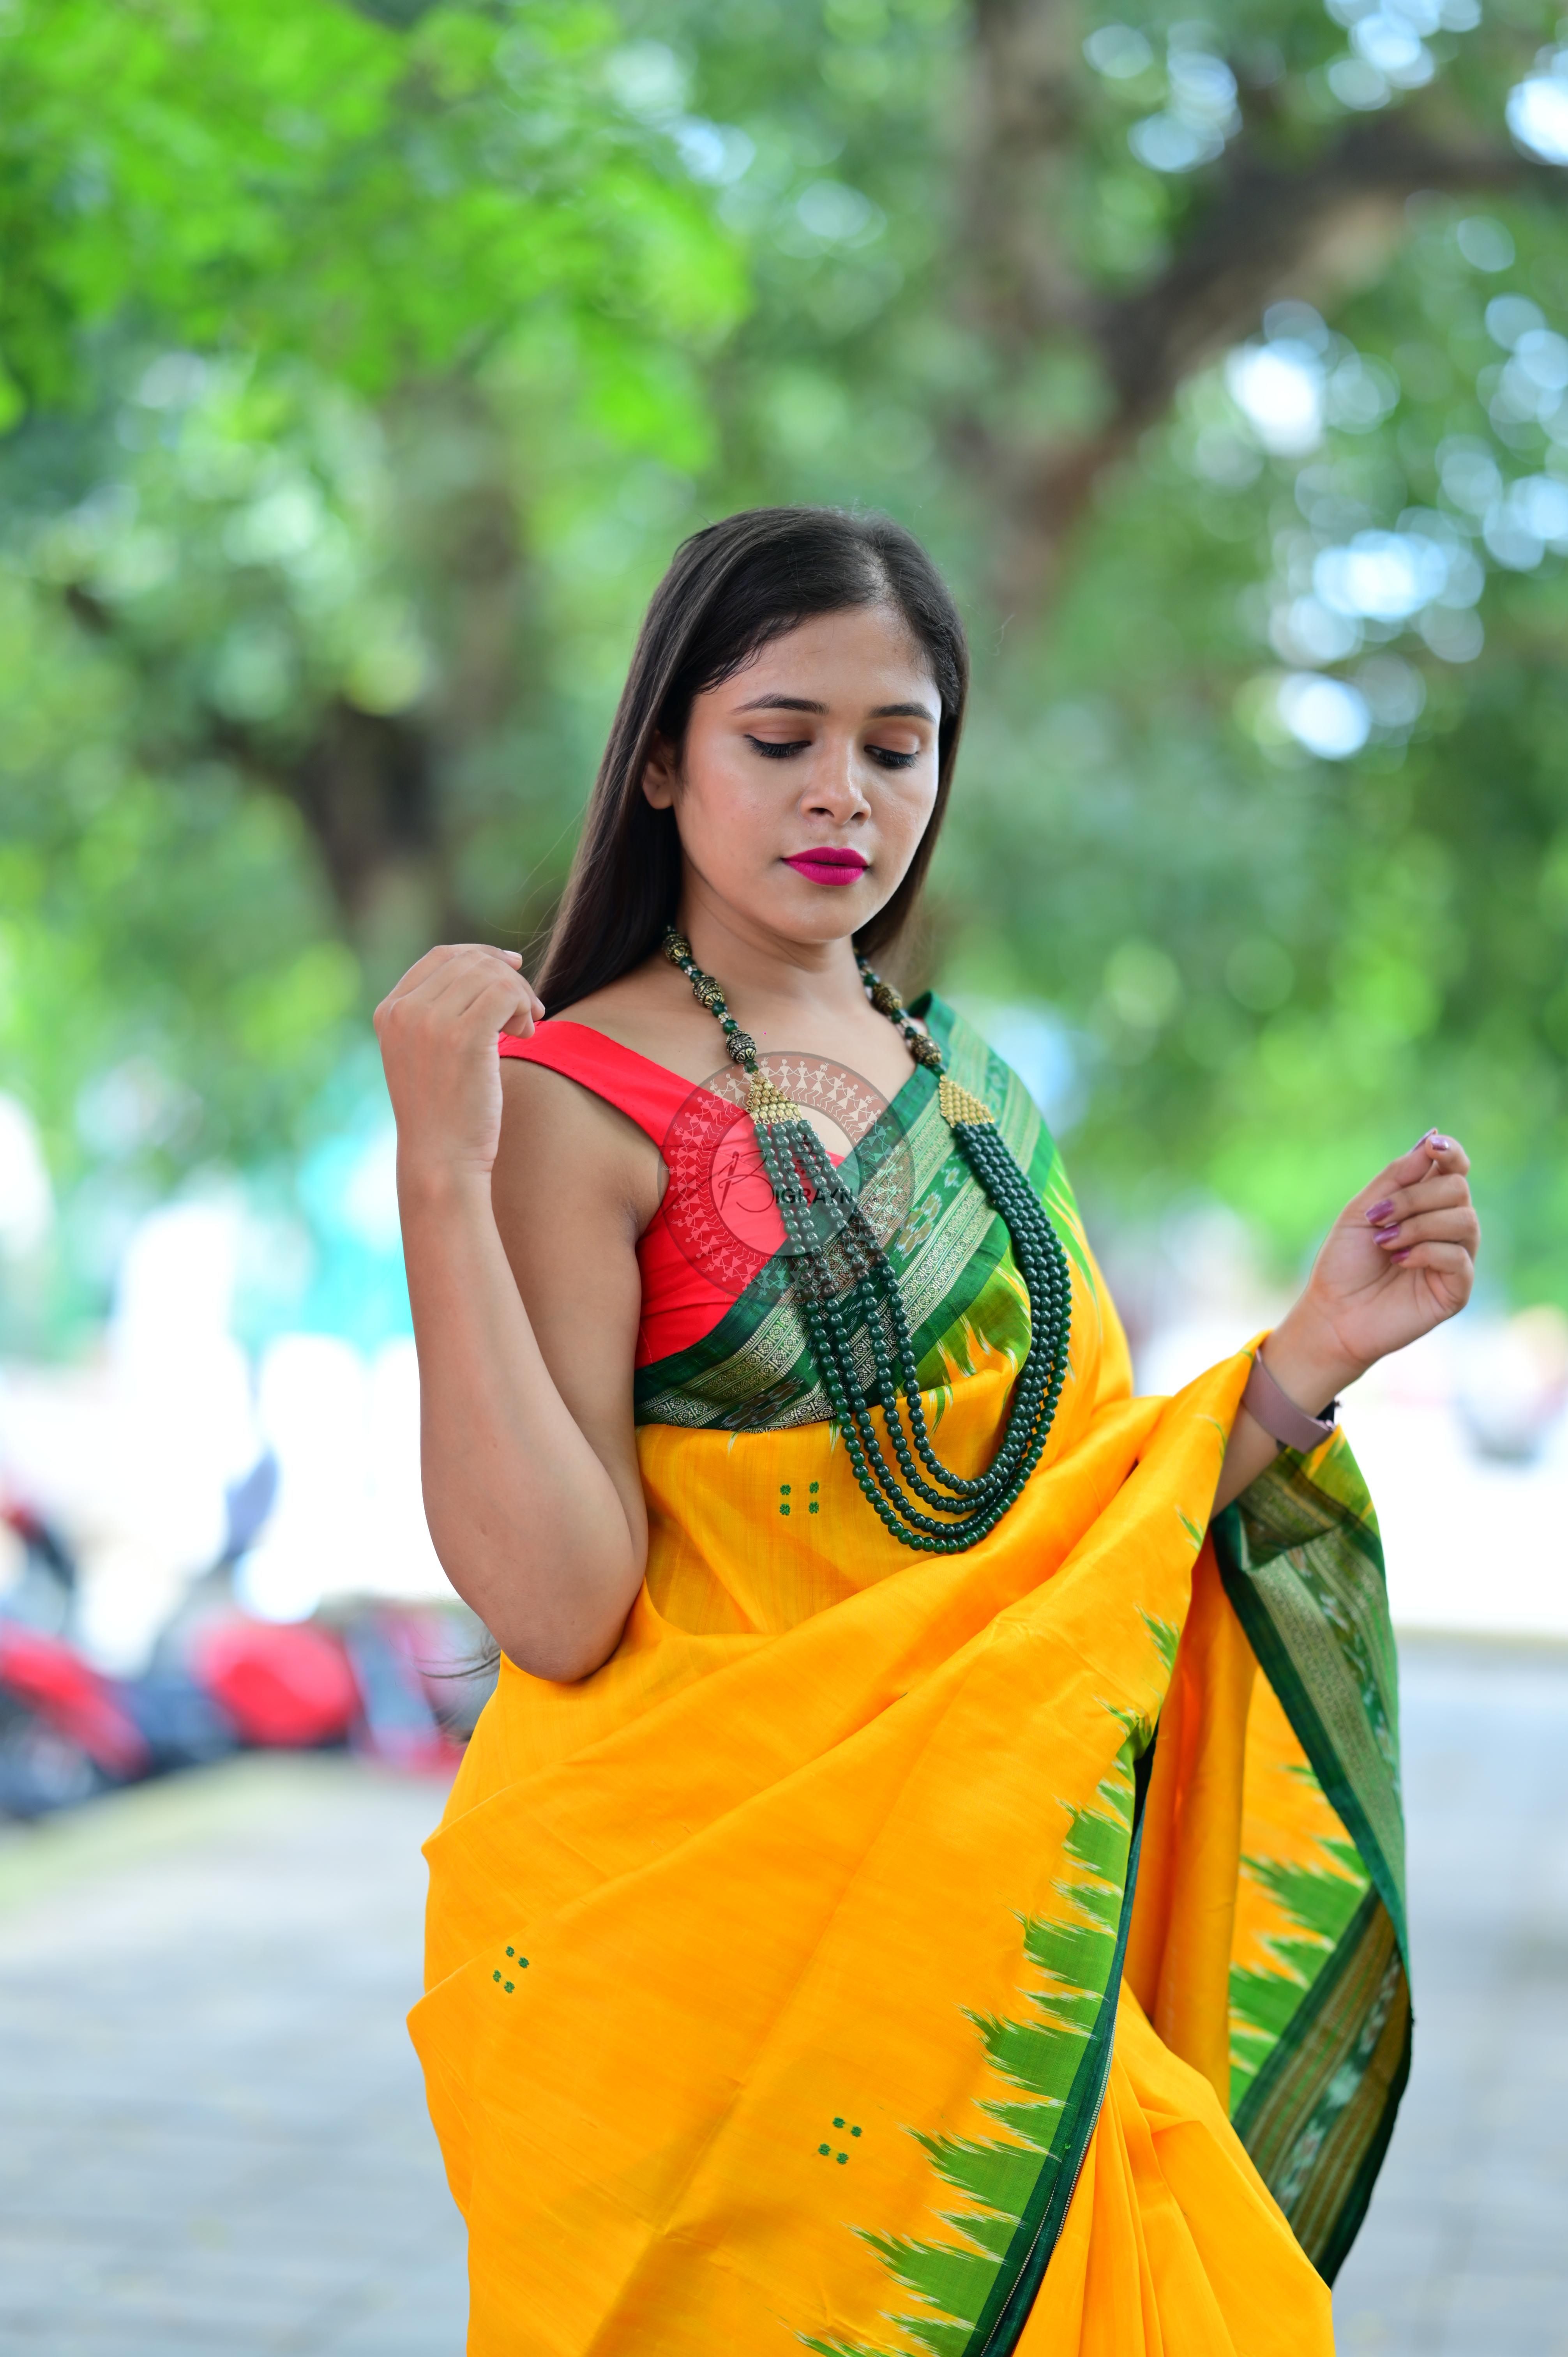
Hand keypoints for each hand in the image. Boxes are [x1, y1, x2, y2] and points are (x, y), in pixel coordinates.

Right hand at [374, 944, 543, 1188]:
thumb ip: (440, 1013)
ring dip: (520, 996)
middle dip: (510, 980)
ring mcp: (430, 1022)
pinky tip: (525, 1036)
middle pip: (472, 962)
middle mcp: (404, 1011)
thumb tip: (490, 969)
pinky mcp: (463, 1037)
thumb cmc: (443, 1113)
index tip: (512, 967)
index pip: (441, 956)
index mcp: (390, 1011)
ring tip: (525, 1030)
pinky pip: (507, 994)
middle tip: (529, 1014)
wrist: (440, 1159)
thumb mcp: (426, 1055)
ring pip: (492, 975)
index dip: (482, 954)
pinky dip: (525, 1008)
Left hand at [1263, 1129, 1479, 1410]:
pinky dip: (1425, 1252)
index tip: (1435, 1146)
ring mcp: (1455, 1259)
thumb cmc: (1344, 1263)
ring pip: (1464, 1221)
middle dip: (1415, 1197)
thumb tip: (1432, 1139)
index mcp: (1426, 1206)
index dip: (1451, 1153)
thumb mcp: (1362, 1210)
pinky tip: (1398, 1261)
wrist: (1333, 1313)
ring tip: (1384, 1243)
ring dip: (1418, 1225)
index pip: (1455, 1169)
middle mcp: (1447, 1229)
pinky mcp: (1456, 1290)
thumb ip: (1397, 1177)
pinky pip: (1458, 1258)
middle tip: (1378, 1217)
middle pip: (1458, 1189)